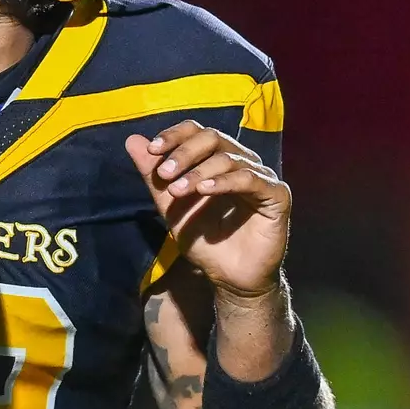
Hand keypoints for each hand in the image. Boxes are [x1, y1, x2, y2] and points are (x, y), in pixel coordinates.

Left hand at [125, 122, 290, 296]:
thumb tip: (132, 140)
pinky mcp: (277, 195)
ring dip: (198, 172)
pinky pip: (250, 179)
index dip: (174, 135)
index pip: (197, 131)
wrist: (229, 277)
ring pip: (228, 158)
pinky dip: (224, 182)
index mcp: (218, 158)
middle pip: (213, 137)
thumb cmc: (204, 240)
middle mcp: (242, 161)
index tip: (152, 150)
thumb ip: (153, 176)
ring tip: (177, 190)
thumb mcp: (171, 207)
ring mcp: (262, 176)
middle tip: (164, 173)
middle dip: (184, 153)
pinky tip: (204, 192)